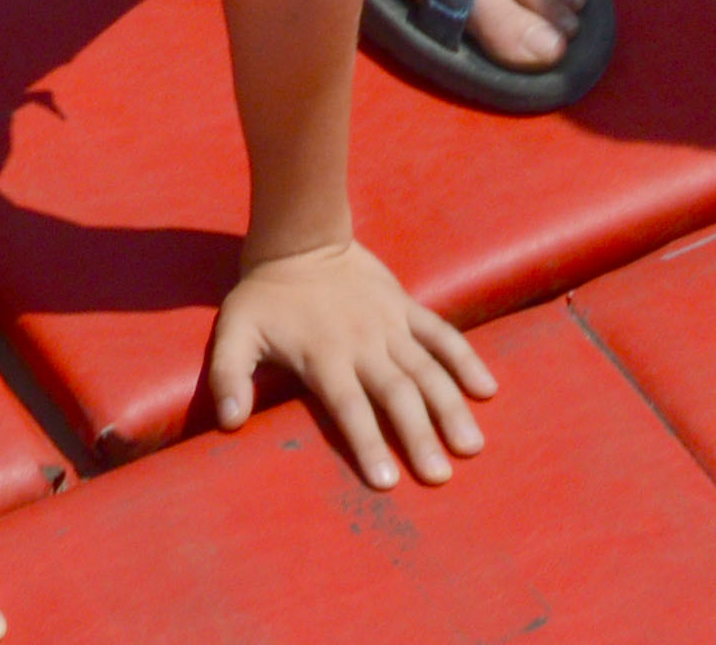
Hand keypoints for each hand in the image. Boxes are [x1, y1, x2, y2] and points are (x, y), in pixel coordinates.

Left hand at [207, 239, 493, 488]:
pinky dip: (465, 358)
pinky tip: (487, 388)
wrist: (298, 235)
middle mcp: (363, 342)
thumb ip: (228, 376)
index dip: (367, 441)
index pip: (348, 405)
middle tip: (440, 475)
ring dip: (450, 406)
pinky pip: (442, 332)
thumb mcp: (233, 332)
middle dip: (419, 435)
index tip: (387, 481)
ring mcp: (390, 323)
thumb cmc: (264, 295)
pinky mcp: (406, 306)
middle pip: (396, 393)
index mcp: (324, 354)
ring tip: (471, 445)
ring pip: (426, 368)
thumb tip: (229, 421)